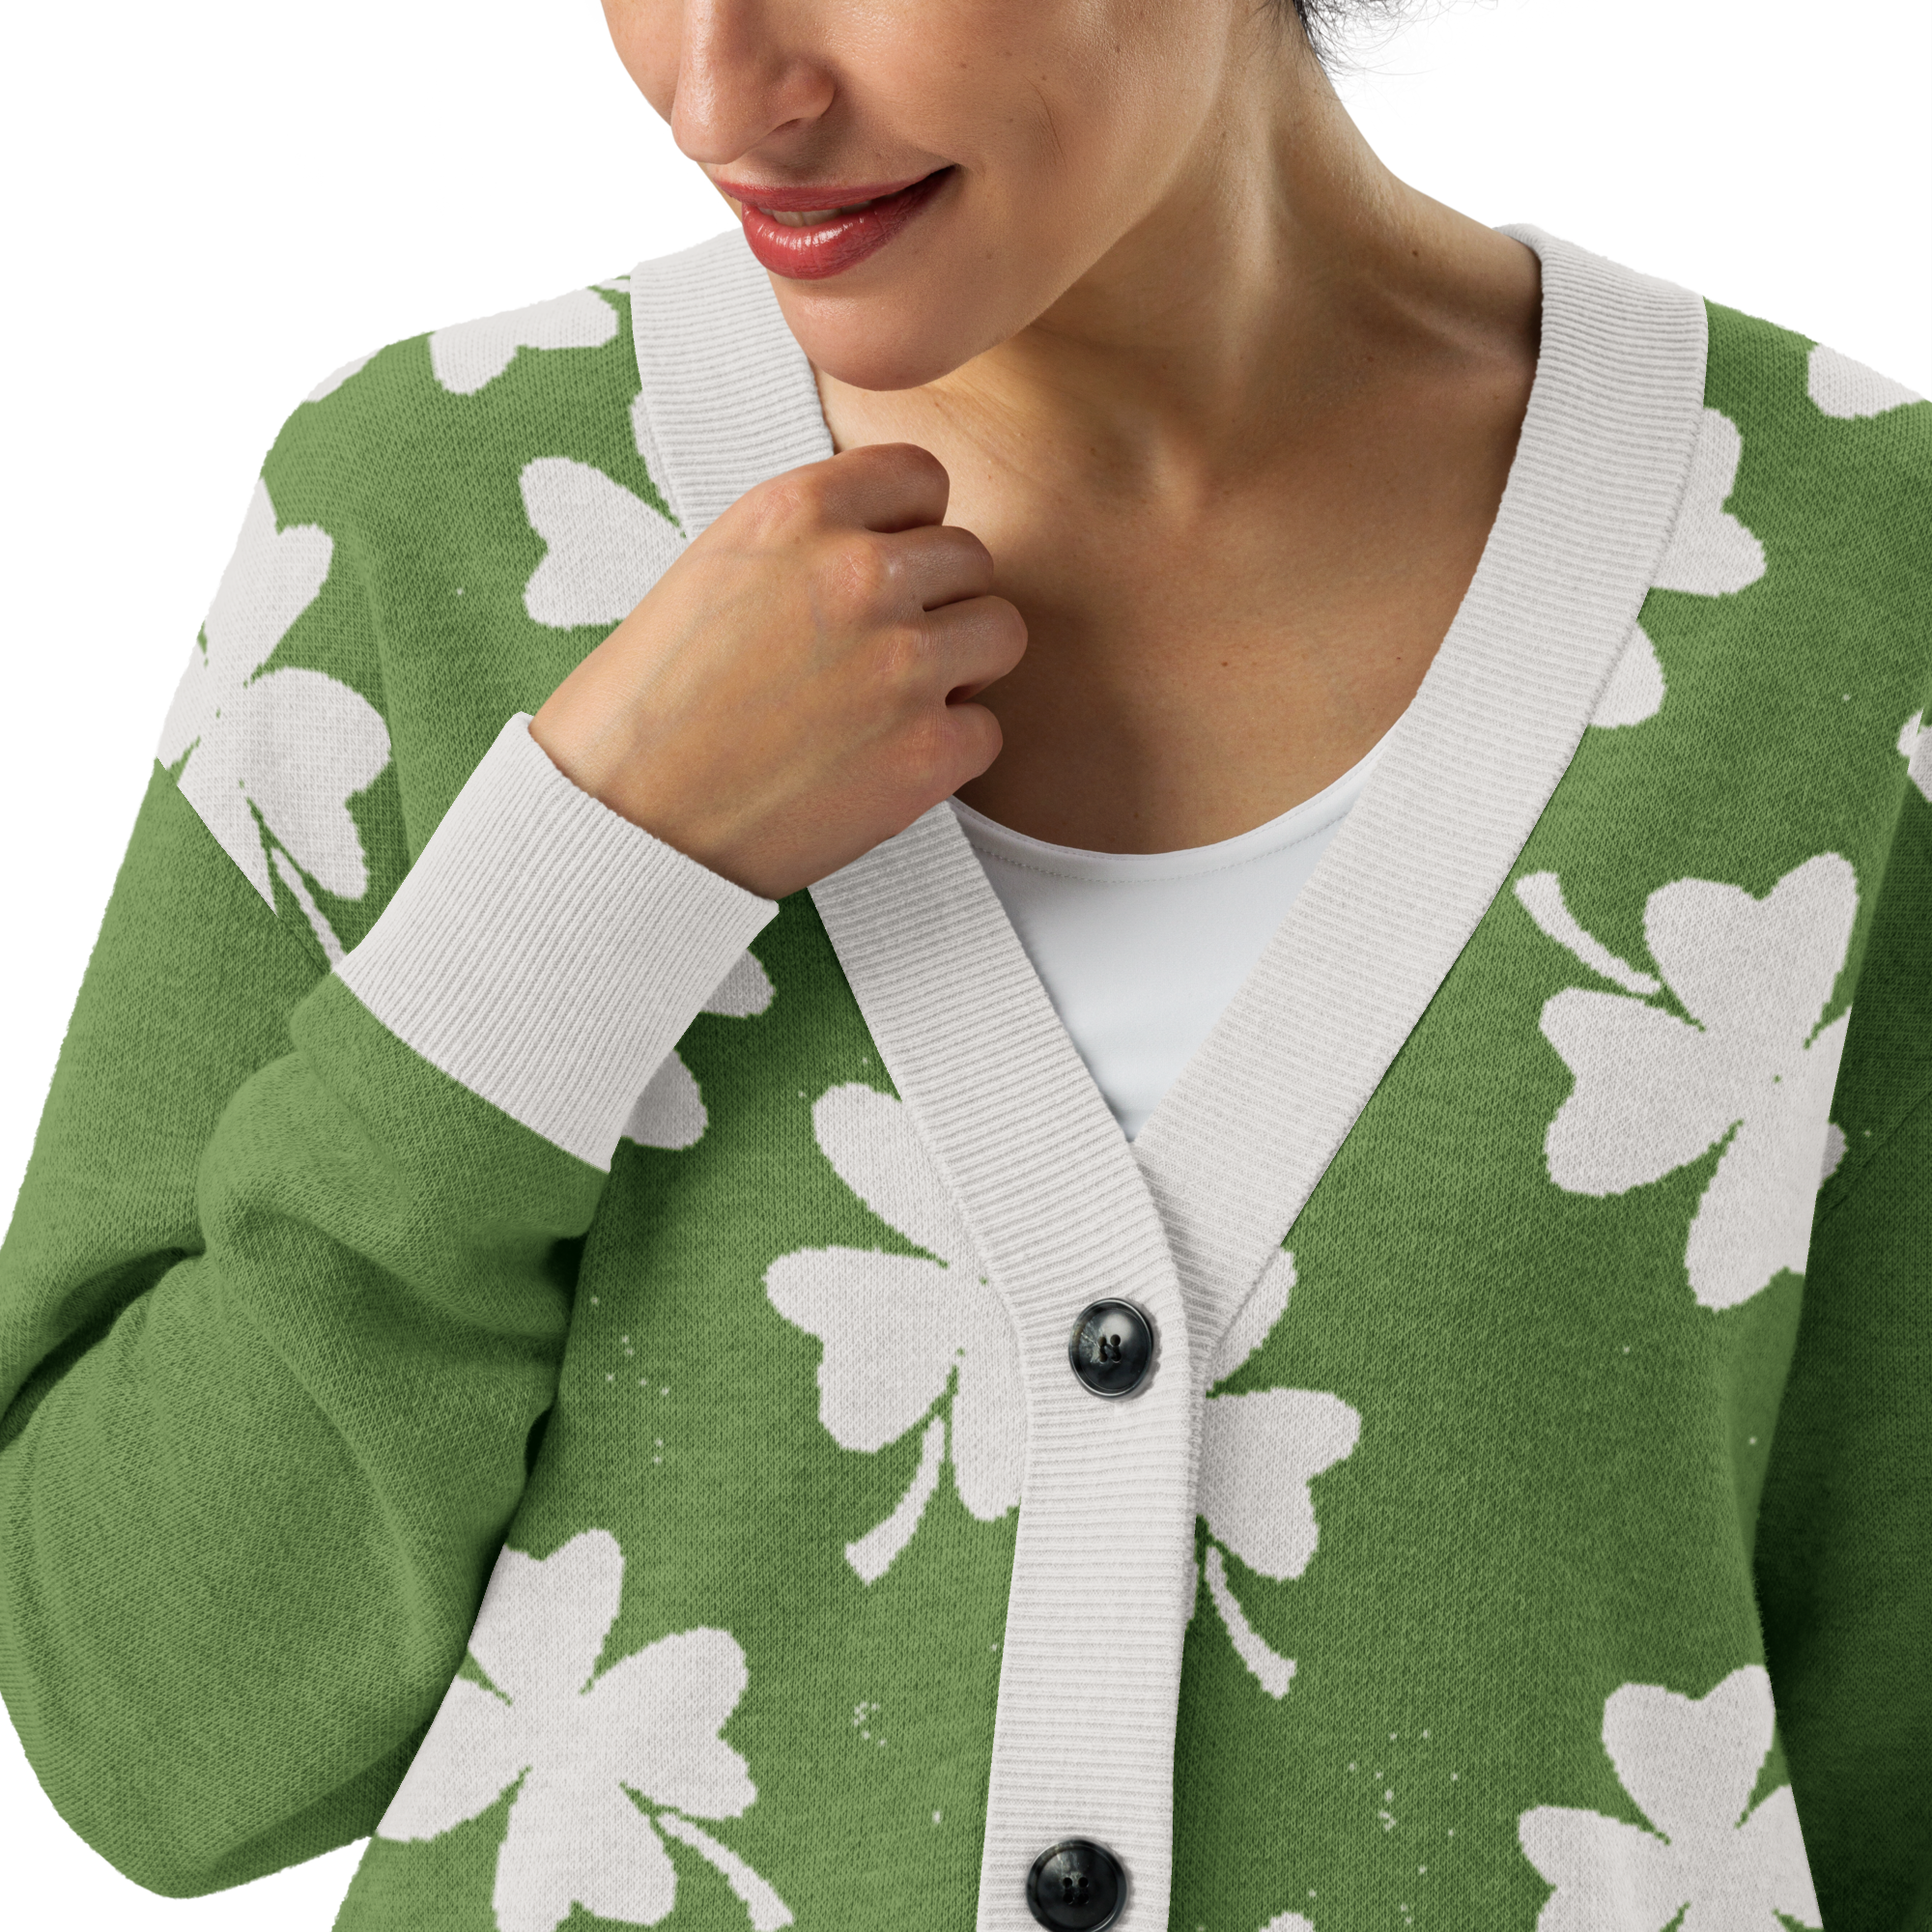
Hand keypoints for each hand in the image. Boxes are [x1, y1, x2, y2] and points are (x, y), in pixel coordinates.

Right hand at [530, 442, 1024, 899]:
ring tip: (894, 703)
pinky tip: (882, 763)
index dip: (910, 527)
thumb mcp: (713, 572)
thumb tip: (887, 543)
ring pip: (1000, 633)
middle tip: (881, 653)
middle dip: (938, 603)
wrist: (623, 823)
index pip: (920, 477)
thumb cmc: (647, 708)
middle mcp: (859, 574)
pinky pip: (988, 730)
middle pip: (970, 557)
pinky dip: (948, 752)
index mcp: (796, 513)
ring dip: (962, 668)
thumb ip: (807, 545)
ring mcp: (903, 663)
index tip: (887, 566)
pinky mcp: (928, 751)